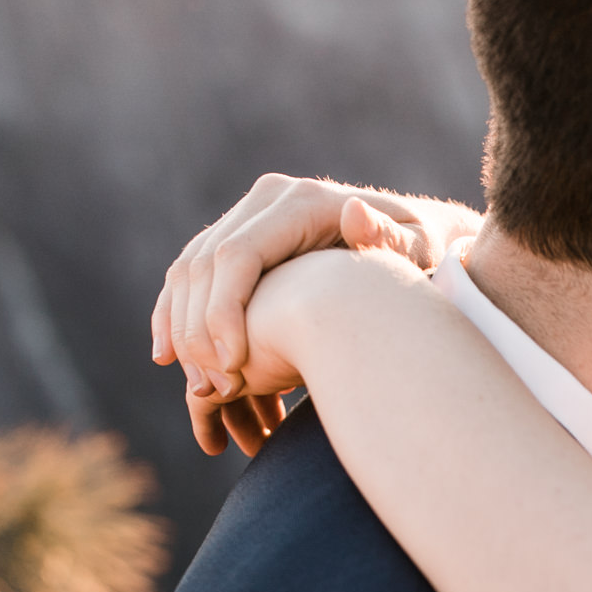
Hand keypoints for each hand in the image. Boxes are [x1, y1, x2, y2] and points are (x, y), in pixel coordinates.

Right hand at [154, 175, 482, 453]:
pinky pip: (191, 275)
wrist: (413, 235)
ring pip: (190, 270)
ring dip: (180, 328)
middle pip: (204, 265)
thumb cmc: (421, 253)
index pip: (238, 256)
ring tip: (195, 386)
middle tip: (212, 389)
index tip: (231, 367)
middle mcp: (268, 201)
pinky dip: (174, 314)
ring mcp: (250, 216)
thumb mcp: (418, 250)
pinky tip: (171, 358)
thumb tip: (356, 214)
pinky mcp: (239, 238)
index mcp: (302, 203)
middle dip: (199, 330)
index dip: (224, 313)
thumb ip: (390, 241)